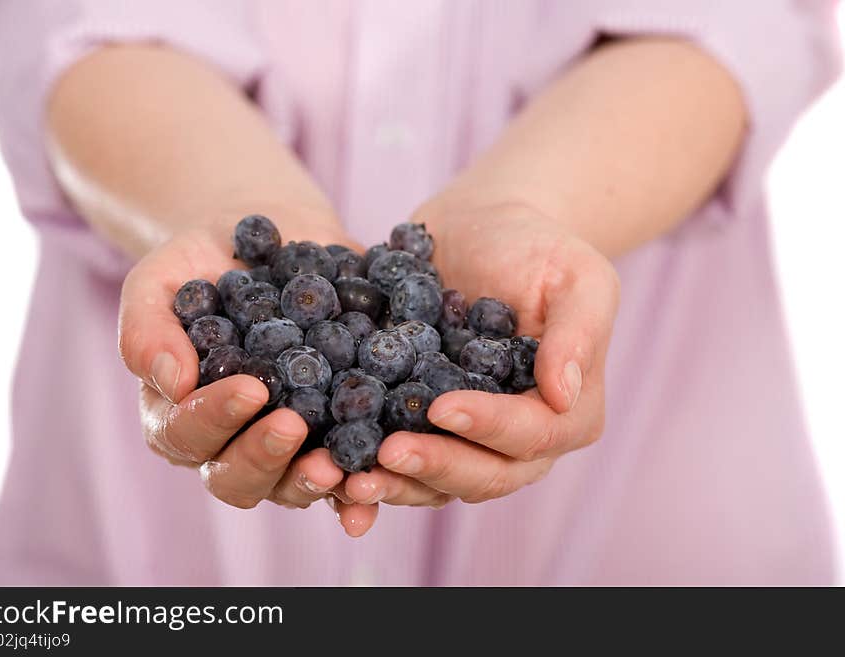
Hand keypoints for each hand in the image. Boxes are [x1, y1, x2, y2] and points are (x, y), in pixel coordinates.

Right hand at [118, 222, 366, 513]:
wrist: (271, 240)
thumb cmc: (201, 262)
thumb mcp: (160, 281)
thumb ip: (148, 331)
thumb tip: (174, 384)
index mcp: (178, 414)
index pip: (185, 433)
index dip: (214, 418)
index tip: (250, 388)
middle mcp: (229, 442)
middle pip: (236, 479)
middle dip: (264, 457)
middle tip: (293, 427)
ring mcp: (284, 446)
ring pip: (289, 486)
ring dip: (312, 482)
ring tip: (338, 467)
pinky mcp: (333, 435)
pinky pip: (345, 474)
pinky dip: (360, 488)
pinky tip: (374, 485)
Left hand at [341, 202, 619, 508]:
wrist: (483, 228)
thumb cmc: (539, 247)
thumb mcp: (578, 275)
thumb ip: (577, 333)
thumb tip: (564, 395)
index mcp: (568, 411)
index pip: (532, 434)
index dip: (489, 427)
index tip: (442, 407)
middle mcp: (521, 439)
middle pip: (484, 474)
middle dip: (437, 466)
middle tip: (388, 453)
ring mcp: (469, 439)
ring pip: (438, 481)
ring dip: (397, 485)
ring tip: (351, 478)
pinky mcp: (423, 426)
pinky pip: (399, 460)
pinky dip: (367, 467)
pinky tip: (331, 468)